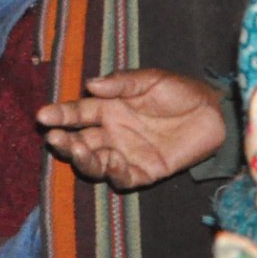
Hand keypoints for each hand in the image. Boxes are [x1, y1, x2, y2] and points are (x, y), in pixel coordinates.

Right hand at [36, 69, 224, 190]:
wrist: (213, 112)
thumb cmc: (179, 90)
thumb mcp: (150, 79)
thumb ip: (121, 83)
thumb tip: (90, 85)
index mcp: (108, 108)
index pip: (77, 113)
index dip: (59, 114)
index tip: (43, 115)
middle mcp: (112, 133)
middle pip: (79, 141)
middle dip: (64, 141)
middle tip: (55, 138)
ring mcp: (126, 154)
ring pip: (96, 163)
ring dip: (84, 159)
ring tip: (78, 150)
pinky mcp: (145, 172)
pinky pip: (124, 178)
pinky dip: (115, 173)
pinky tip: (114, 161)